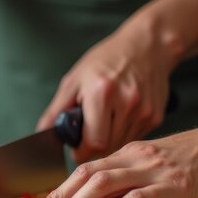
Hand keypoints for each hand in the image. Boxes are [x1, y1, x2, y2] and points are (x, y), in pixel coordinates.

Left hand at [24, 118, 197, 197]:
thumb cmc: (197, 157)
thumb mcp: (155, 163)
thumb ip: (129, 178)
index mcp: (128, 153)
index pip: (84, 170)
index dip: (58, 190)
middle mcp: (134, 158)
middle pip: (85, 176)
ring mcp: (153, 170)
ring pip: (103, 186)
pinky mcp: (173, 184)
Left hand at [37, 22, 181, 161]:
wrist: (147, 46)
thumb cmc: (106, 60)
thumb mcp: (75, 79)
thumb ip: (56, 109)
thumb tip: (42, 133)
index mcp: (103, 93)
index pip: (94, 143)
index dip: (81, 152)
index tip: (76, 150)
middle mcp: (127, 103)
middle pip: (107, 148)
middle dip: (93, 148)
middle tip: (87, 135)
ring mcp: (144, 111)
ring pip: (121, 146)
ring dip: (109, 142)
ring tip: (104, 122)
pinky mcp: (155, 116)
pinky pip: (134, 138)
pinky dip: (123, 134)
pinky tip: (120, 118)